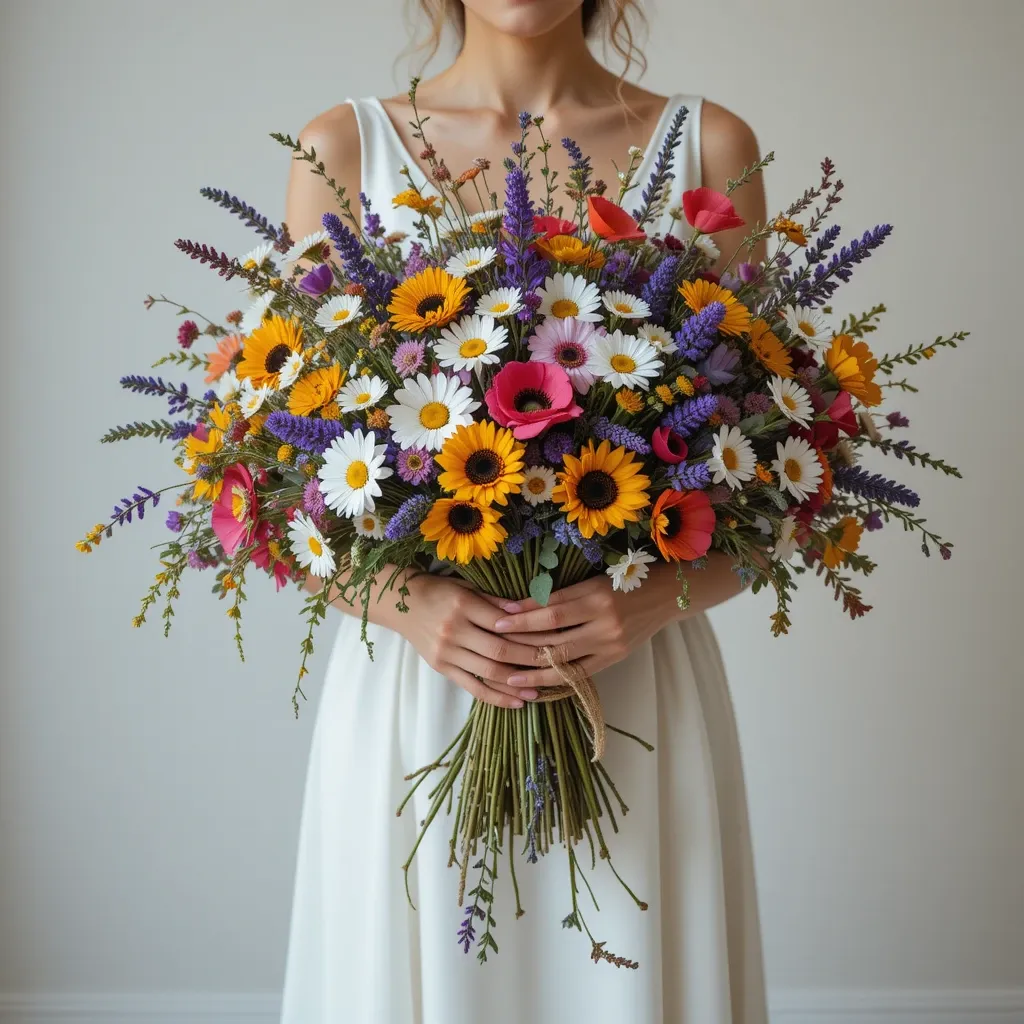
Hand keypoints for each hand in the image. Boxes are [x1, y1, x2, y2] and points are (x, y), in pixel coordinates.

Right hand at [388, 574, 544, 708]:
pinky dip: (496, 697)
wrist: (402, 605)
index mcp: (463, 605)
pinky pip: (472, 687)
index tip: (553, 638)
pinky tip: (517, 702)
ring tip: (540, 690)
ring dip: (517, 684)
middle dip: (530, 660)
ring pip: (488, 672)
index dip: (529, 632)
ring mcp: (446, 652)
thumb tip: (529, 611)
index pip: (503, 623)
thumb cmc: (440, 592)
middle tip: (555, 665)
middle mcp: (453, 630)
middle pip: (499, 650)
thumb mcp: (467, 587)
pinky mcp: (441, 668)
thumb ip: (495, 601)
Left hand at [487, 565, 685, 688]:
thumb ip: (561, 595)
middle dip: (521, 645)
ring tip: (506, 675)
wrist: (665, 596)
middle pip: (554, 639)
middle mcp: (604, 624)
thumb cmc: (624, 580)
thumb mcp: (592, 580)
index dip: (523, 618)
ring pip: (564, 661)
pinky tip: (535, 685)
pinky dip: (555, 680)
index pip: (551, 612)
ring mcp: (611, 645)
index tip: (498, 620)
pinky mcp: (615, 660)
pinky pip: (579, 674)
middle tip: (492, 649)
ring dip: (533, 669)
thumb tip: (519, 605)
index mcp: (596, 597)